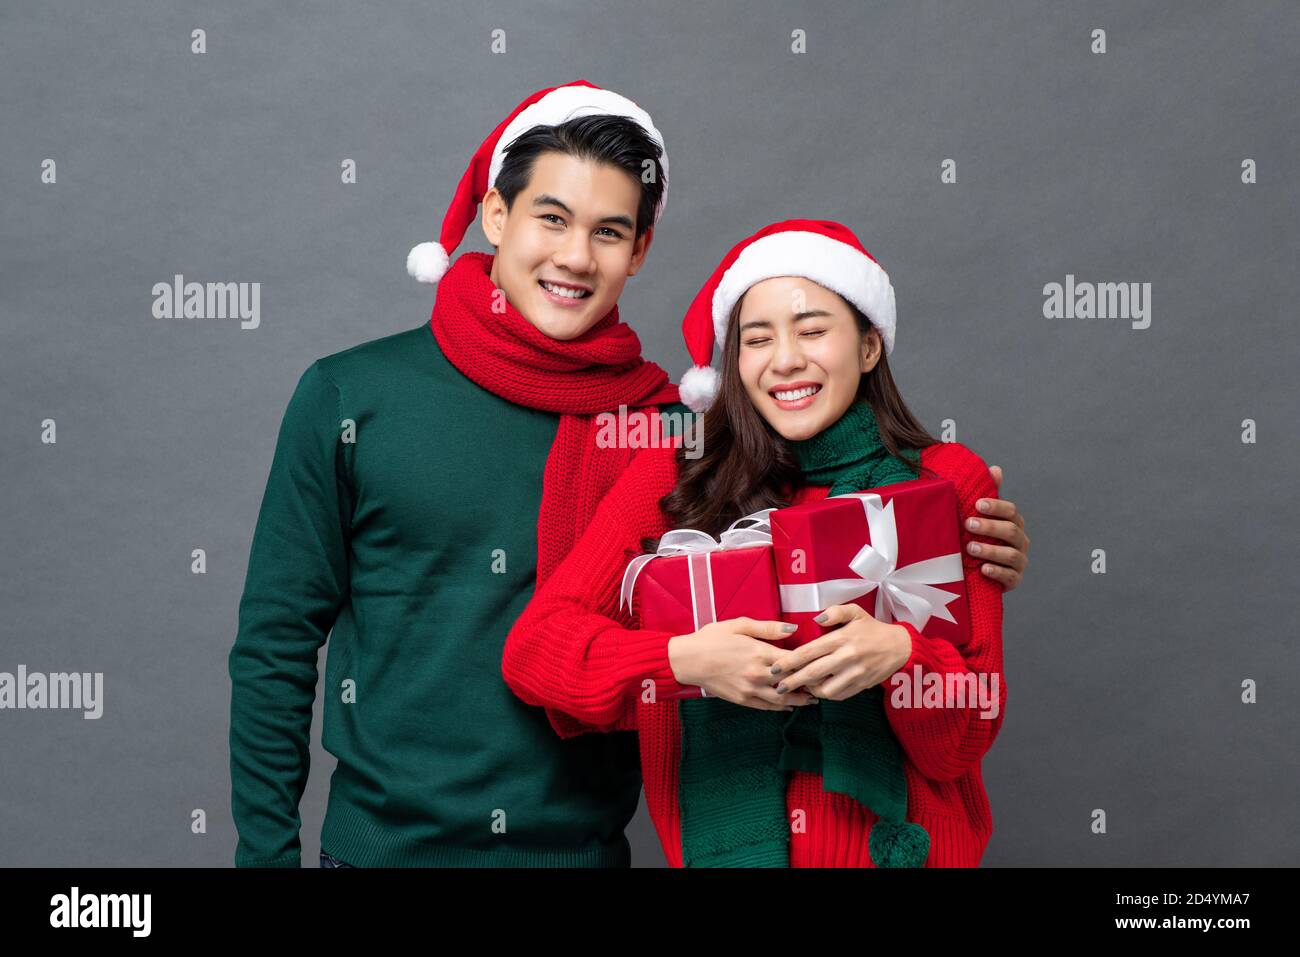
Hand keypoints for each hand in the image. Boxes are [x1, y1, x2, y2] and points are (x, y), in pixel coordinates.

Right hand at [667, 617, 817, 710]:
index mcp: (760, 653)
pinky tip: (790, 706)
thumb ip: (768, 628)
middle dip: (810, 683)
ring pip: (783, 699)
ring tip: (813, 699)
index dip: (811, 663)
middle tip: (825, 683)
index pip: (794, 661)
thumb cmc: (712, 638)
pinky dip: (781, 707)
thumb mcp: (739, 625)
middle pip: (792, 682)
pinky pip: (767, 707)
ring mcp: (751, 690)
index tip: (824, 664)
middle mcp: (759, 675)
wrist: (688, 660)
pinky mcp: (742, 700)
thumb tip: (793, 629)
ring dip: (800, 700)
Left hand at [767, 603, 911, 701]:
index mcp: (841, 638)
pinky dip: (827, 695)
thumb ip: (835, 612)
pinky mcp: (861, 685)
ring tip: (801, 687)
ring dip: (810, 690)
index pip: (809, 652)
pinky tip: (819, 690)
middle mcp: (846, 657)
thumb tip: (816, 618)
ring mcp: (855, 673)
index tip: (775, 667)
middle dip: (792, 681)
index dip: (790, 661)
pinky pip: (839, 695)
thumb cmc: (872, 629)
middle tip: (778, 686)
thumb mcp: (856, 612)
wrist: (899, 647)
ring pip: (825, 689)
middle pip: (813, 673)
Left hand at [967, 464, 1028, 591]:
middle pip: (1011, 531)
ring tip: (970, 548)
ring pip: (1011, 554)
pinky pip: (1010, 577)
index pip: (1011, 511)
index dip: (996, 506)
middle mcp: (1020, 541)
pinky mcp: (1014, 580)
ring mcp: (1019, 562)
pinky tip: (983, 569)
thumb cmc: (980, 539)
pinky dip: (997, 572)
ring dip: (991, 550)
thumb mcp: (982, 518)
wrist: (978, 572)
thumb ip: (989, 496)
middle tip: (968, 523)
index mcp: (1013, 523)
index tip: (977, 504)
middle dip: (990, 527)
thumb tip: (996, 469)